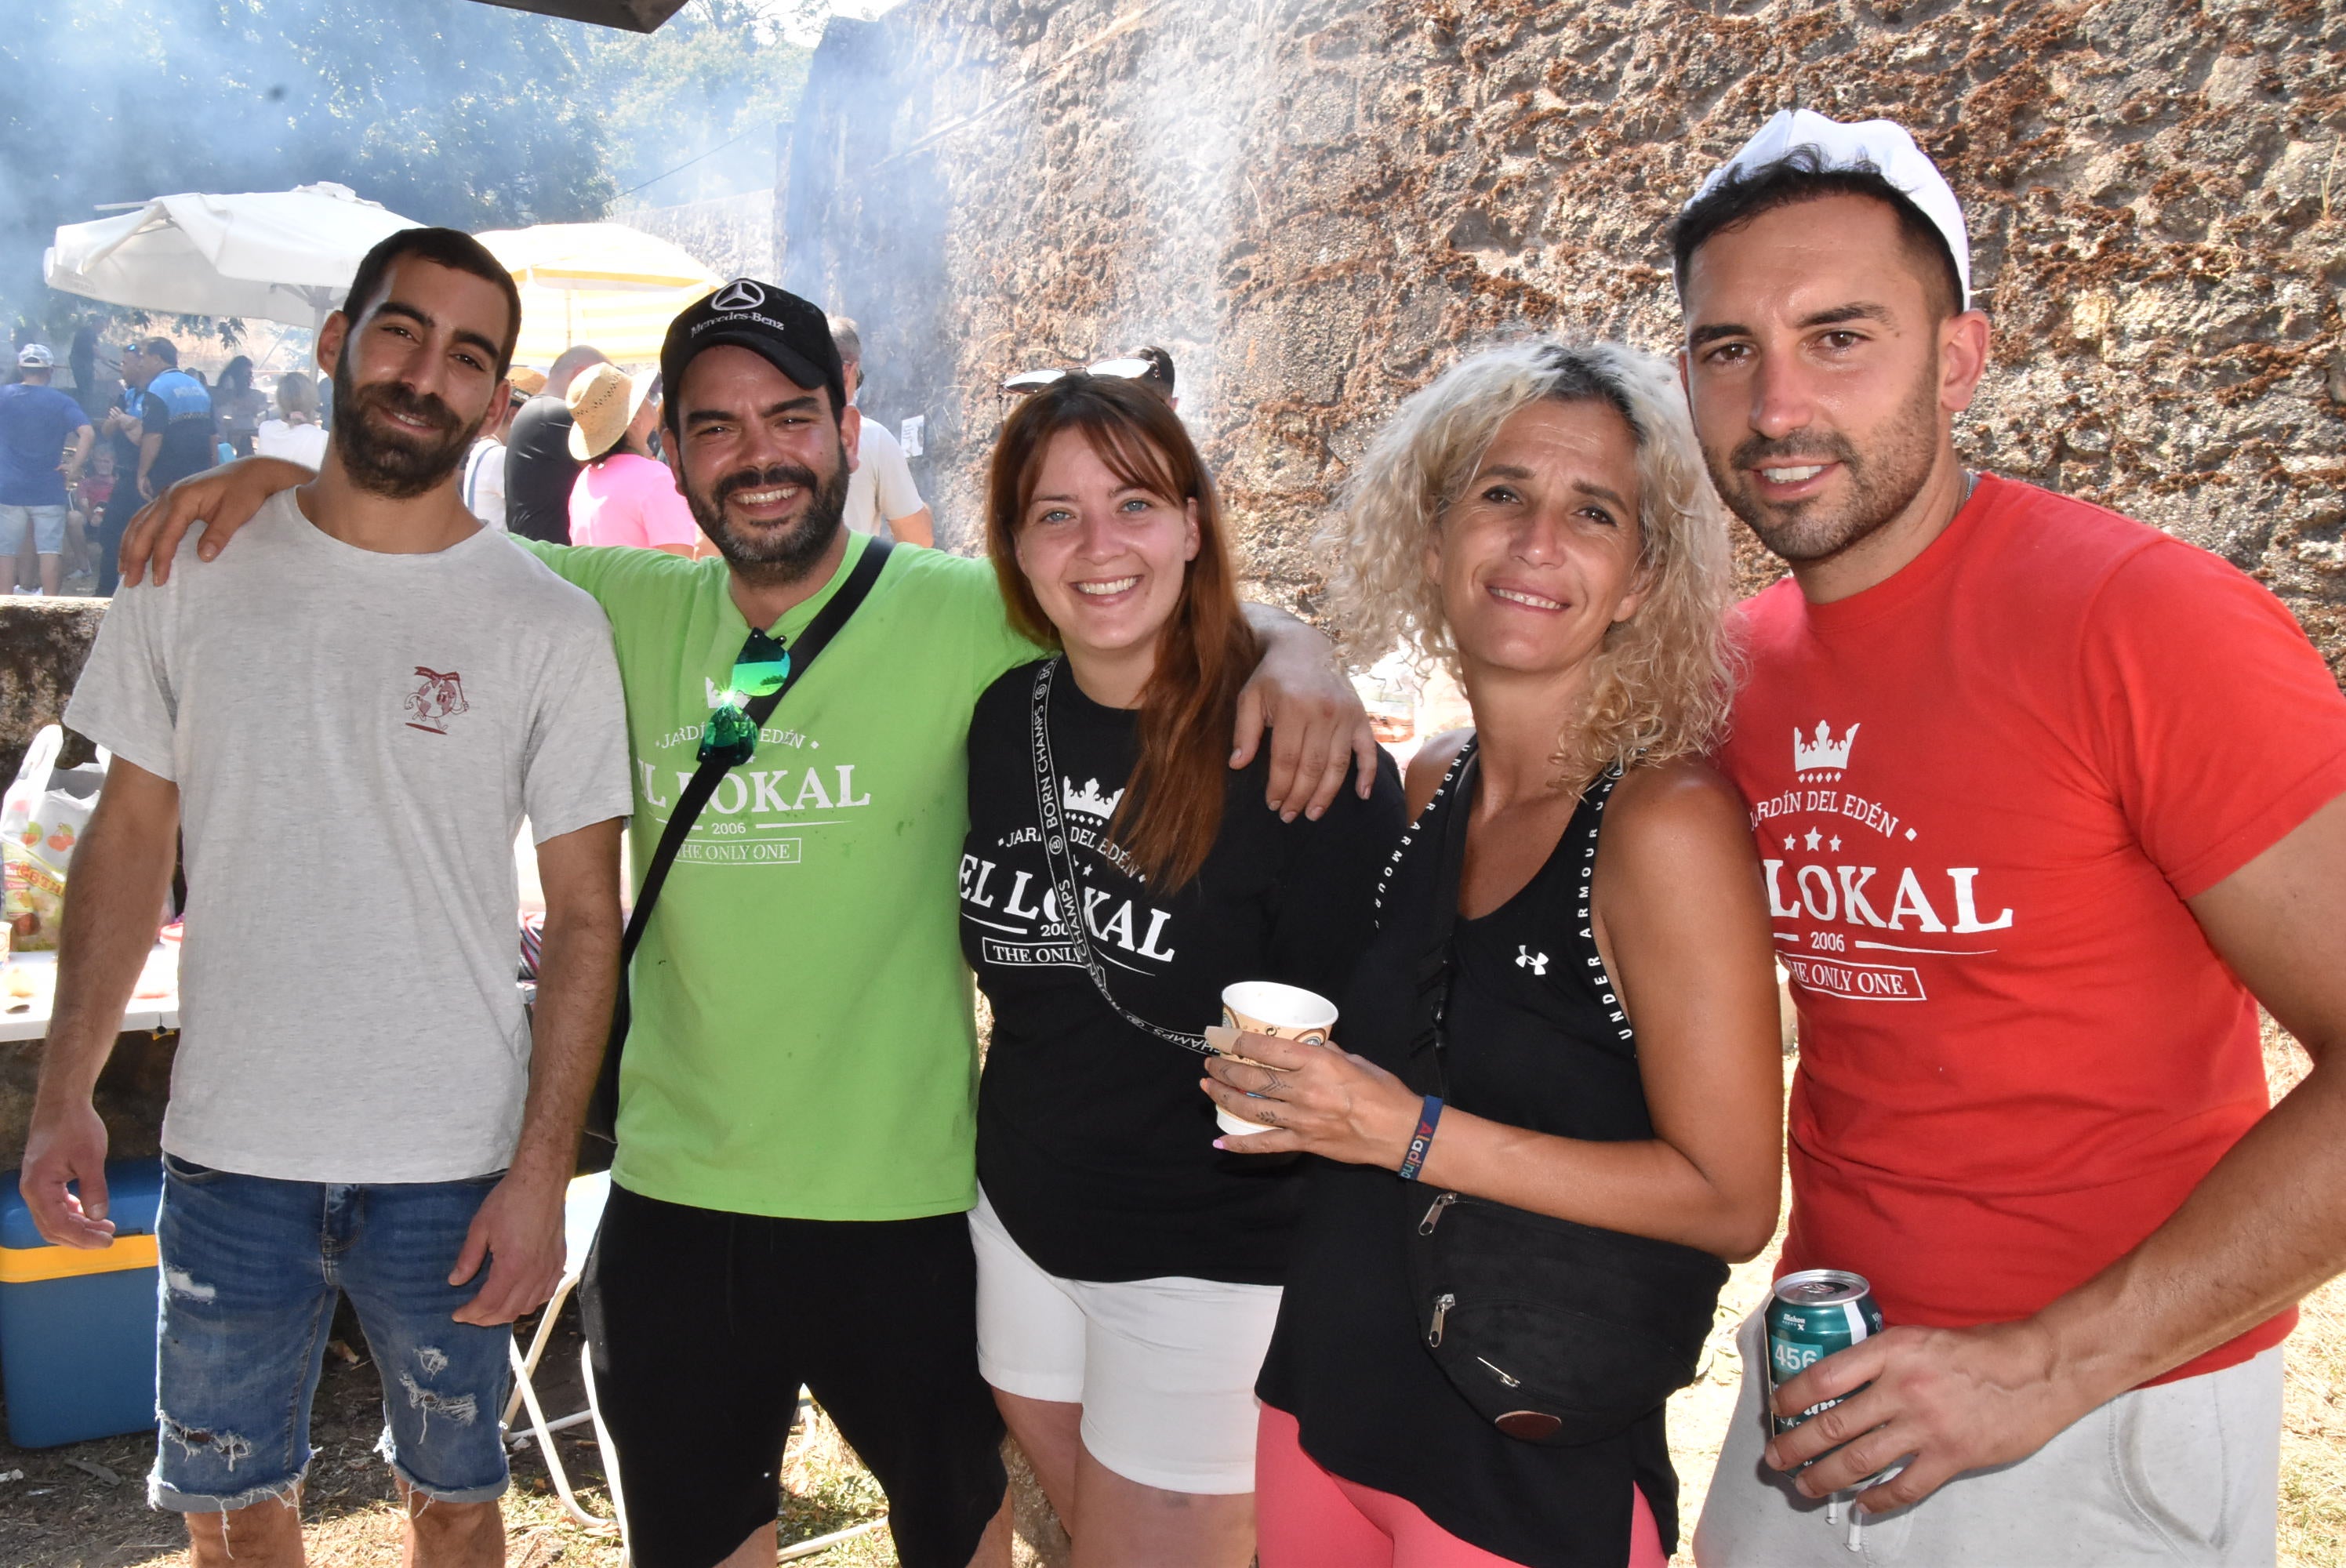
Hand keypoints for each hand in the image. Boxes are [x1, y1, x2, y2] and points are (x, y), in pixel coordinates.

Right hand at [21, 1098, 115, 1248]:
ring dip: (78, 1227)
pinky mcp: (44, 1181)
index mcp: (38, 1188)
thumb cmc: (76, 1126)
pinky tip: (92, 1214)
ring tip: (105, 1229)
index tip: (107, 1241)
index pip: (59, 1225)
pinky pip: (55, 1207)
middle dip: (80, 1238)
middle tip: (108, 1239)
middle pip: (52, 1228)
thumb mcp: (91, 1157)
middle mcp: (31, 1191)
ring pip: (53, 1219)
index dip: (83, 1237)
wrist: (61, 1103)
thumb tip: (99, 1217)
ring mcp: (36, 1187)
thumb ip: (94, 1188)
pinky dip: (73, 1214)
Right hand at [121, 456, 309, 586]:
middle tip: (130, 583)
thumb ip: (219, 533)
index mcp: (183, 499)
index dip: (160, 560)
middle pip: (143, 529)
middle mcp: (168, 496)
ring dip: (129, 546)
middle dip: (134, 557)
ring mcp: (166, 495)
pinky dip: (136, 535)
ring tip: (124, 570)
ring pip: (138, 523)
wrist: (251, 472)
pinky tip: (133, 549)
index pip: (165, 535)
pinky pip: (145, 518)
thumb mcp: (238, 512)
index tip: (158, 582)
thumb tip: (203, 557)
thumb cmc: (246, 491)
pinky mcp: (170, 498)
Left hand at [448, 1161, 567, 1325]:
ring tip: (492, 1308)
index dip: (471, 1313)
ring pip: (529, 1306)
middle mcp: (533, 1274)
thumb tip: (455, 1281)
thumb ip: (468, 1258)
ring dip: (507, 1313)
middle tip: (470, 1315)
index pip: (489, 1303)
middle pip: (509, 1311)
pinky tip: (520, 1296)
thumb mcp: (480, 1227)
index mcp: (512, 1266)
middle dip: (486, 1319)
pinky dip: (530, 1302)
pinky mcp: (559, 1261)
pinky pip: (546, 1293)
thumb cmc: (509, 1200)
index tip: (456, 1314)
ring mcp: (550, 1269)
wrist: (542, 1181)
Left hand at [1199, 1027, 1419, 1164]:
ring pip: (1251, 1107)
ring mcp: (1300, 1118)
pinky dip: (1240, 1143)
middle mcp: (1303, 1089)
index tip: (1220, 1036)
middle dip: (1224, 1068)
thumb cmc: (1384, 1091)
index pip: (1266, 1047)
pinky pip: (1265, 1144)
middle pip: (1251, 1077)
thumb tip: (1305, 1045)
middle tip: (1210, 1062)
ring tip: (1208, 1086)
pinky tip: (1220, 1140)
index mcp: (1316, 1063)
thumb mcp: (1355, 1060)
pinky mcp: (1303, 1142)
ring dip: (1224, 1096)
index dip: (1237, 1041)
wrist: (1401, 1131)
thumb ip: (1325, 1053)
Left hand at [1231, 622, 1378, 822]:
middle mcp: (1323, 712)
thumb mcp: (1250, 697)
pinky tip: (1361, 795)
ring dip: (1326, 794)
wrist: (1305, 646)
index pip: (1286, 759)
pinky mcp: (1360, 716)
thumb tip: (1237, 765)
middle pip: (1312, 767)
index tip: (1272, 804)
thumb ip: (1243, 731)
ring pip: (1338, 765)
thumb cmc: (1272, 676)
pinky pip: (1368, 750)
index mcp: (1293, 708)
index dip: (1279, 786)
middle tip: (1289, 816)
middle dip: (1299, 796)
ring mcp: (1345, 715)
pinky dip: (1367, 774)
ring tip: (1313, 814)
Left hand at [1764, 1318, 2089, 1510]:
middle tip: (1774, 1459)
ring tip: (1805, 1486)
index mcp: (1892, 1351)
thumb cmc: (1979, 1349)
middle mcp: (1903, 1389)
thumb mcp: (1920, 1338)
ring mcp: (1927, 1426)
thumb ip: (1882, 1359)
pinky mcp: (1952, 1457)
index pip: (1825, 1376)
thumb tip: (1840, 1382)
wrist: (2039, 1370)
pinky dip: (1877, 1499)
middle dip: (1795, 1446)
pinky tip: (1861, 1503)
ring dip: (1825, 1477)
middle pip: (1833, 1425)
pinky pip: (1904, 1486)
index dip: (1792, 1397)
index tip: (1777, 1410)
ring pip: (1860, 1460)